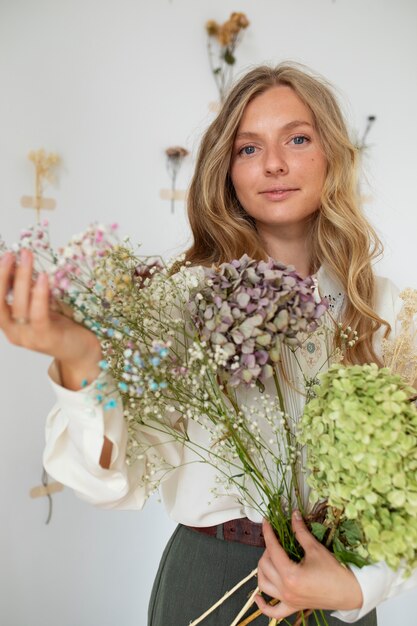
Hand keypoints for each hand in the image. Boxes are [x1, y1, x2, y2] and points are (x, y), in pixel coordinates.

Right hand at [0, 249, 101, 380]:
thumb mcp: (41, 306)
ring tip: (27, 257)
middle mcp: (14, 333)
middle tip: (10, 254)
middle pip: (0, 303)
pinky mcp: (45, 339)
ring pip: (20, 306)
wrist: (83, 351)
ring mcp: (28, 338)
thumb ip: (29, 292)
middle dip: (3, 276)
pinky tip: (43, 277)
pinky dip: (39, 295)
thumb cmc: (62, 326)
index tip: (4, 257)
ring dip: (22, 279)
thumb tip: (19, 264)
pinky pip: (38, 315)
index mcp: (10, 324)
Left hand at [255, 511, 362, 620]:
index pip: (273, 549)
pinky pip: (273, 612)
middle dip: (267, 550)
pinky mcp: (293, 607)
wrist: (349, 592)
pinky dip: (262, 605)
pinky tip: (257, 597)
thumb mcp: (316, 549)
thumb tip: (294, 515)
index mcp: (291, 575)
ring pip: (263, 585)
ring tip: (269, 558)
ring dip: (262, 570)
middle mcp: (286, 589)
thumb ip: (301, 531)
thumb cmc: (334, 572)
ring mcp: (288, 600)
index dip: (268, 533)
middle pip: (264, 566)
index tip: (266, 522)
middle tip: (276, 540)